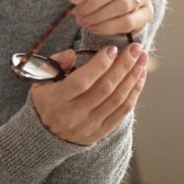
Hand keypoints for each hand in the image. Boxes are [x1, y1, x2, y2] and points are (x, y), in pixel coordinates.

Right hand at [30, 44, 147, 145]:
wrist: (44, 134)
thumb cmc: (45, 100)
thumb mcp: (41, 80)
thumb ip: (55, 63)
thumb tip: (72, 53)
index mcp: (55, 100)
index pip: (81, 81)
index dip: (99, 64)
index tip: (112, 48)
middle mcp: (72, 115)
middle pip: (104, 89)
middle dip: (123, 66)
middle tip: (136, 48)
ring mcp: (88, 126)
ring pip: (117, 99)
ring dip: (132, 77)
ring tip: (142, 59)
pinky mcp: (100, 132)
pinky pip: (122, 112)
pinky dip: (134, 92)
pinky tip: (140, 77)